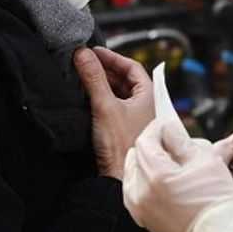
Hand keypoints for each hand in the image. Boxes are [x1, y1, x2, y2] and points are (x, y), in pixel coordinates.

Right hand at [75, 47, 154, 179]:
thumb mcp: (104, 105)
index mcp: (149, 96)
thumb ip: (93, 77)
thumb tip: (83, 53)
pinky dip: (102, 98)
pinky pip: (114, 107)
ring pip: (119, 93)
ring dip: (102, 84)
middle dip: (104, 70)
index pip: (132, 67)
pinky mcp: (125, 130)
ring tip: (83, 77)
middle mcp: (147, 106)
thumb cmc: (120, 145)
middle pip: (125, 79)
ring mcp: (137, 119)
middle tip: (85, 63)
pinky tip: (87, 98)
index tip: (93, 52)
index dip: (112, 57)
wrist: (118, 179)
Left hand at [123, 120, 232, 231]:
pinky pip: (134, 189)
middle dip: (154, 144)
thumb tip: (169, 129)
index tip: (169, 125)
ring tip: (170, 163)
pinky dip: (145, 180)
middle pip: (137, 154)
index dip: (158, 129)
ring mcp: (139, 206)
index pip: (146, 140)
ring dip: (148, 162)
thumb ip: (180, 140)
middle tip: (173, 143)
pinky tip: (163, 180)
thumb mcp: (204, 160)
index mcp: (156, 175)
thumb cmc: (216, 203)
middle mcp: (141, 192)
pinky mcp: (142, 217)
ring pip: (133, 171)